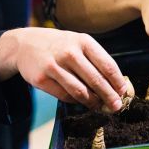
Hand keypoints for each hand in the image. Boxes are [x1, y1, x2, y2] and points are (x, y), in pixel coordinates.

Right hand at [0, 28, 127, 111]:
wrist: (25, 44)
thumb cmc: (60, 45)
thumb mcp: (79, 43)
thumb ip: (96, 60)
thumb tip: (115, 84)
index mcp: (84, 42)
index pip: (107, 65)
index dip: (117, 81)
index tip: (124, 92)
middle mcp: (69, 52)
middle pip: (96, 80)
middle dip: (109, 96)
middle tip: (116, 106)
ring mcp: (54, 66)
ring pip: (80, 91)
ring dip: (93, 102)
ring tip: (100, 106)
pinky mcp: (41, 79)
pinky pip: (64, 96)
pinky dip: (76, 101)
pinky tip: (82, 102)